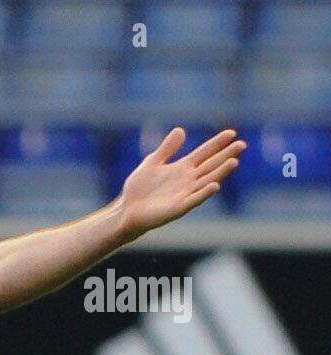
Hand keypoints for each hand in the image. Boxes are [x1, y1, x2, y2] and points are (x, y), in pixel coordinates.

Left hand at [117, 127, 246, 237]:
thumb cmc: (139, 188)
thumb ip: (167, 149)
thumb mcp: (152, 163)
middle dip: (226, 155)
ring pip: (207, 181)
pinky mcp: (178, 208)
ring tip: (234, 162)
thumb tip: (180, 130)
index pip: (204, 153)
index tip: (231, 133)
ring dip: (220, 172)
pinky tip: (214, 186)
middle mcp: (188, 180)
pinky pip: (194, 200)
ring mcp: (185, 194)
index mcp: (182, 168)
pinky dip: (204, 193)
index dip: (217, 143)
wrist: (127, 210)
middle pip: (211, 165)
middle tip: (241, 145)